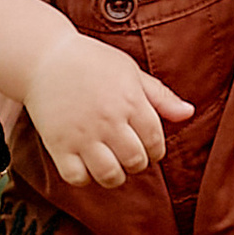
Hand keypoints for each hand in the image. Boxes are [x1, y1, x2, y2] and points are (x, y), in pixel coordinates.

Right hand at [19, 18, 193, 189]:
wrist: (44, 57)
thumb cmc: (92, 62)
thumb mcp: (130, 71)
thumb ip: (160, 96)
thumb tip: (189, 113)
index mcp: (130, 101)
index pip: (155, 141)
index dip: (155, 150)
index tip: (147, 147)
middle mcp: (108, 120)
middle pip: (135, 161)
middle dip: (137, 163)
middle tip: (129, 155)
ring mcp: (82, 134)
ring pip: (109, 175)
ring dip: (115, 176)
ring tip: (111, 164)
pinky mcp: (58, 144)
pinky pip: (77, 177)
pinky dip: (84, 177)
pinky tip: (85, 164)